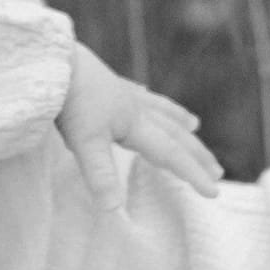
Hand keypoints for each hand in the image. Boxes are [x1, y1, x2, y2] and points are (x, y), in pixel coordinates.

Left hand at [56, 44, 223, 213]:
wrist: (52, 59)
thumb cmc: (69, 100)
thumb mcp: (85, 143)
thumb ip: (101, 176)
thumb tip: (114, 210)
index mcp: (134, 123)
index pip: (170, 153)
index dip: (193, 173)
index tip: (214, 192)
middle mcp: (134, 107)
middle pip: (174, 133)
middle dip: (196, 154)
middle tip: (217, 170)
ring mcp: (120, 92)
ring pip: (158, 110)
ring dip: (178, 121)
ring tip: (194, 126)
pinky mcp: (104, 81)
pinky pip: (134, 92)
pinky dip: (147, 98)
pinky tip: (144, 93)